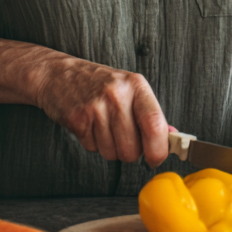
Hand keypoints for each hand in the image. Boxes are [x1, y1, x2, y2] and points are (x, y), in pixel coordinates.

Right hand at [33, 56, 168, 165]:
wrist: (59, 74)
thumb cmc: (99, 83)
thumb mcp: (130, 89)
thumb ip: (151, 114)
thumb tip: (172, 138)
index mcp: (136, 85)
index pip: (154, 124)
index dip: (158, 149)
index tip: (157, 158)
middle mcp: (117, 95)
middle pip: (132, 148)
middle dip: (130, 152)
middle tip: (124, 138)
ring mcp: (95, 107)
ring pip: (112, 153)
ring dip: (110, 148)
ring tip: (104, 127)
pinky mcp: (77, 119)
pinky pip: (93, 149)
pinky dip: (93, 144)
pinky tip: (90, 126)